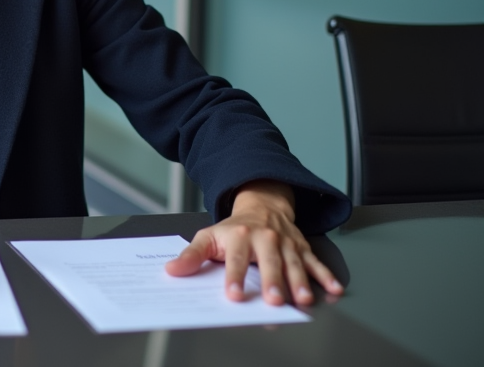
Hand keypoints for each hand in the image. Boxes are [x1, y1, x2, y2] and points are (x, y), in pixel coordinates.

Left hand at [164, 180, 342, 305]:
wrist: (262, 205)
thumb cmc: (233, 228)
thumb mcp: (208, 236)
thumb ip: (192, 255)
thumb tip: (171, 271)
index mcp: (240, 237)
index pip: (236, 259)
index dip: (234, 277)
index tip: (232, 294)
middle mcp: (265, 239)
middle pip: (269, 262)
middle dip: (273, 281)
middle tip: (274, 301)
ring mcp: (286, 243)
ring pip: (294, 263)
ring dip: (301, 282)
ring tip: (303, 300)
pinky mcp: (302, 247)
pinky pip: (316, 262)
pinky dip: (326, 275)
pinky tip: (335, 289)